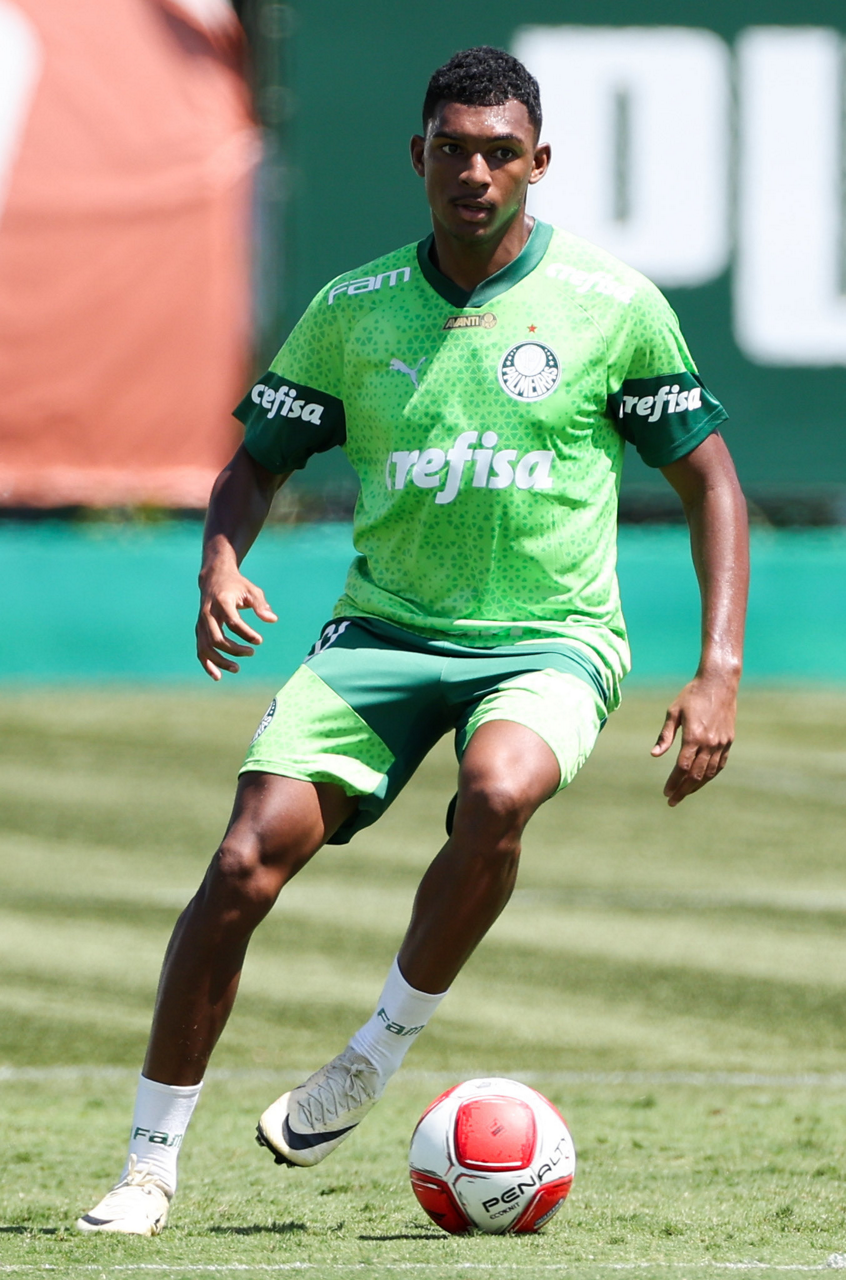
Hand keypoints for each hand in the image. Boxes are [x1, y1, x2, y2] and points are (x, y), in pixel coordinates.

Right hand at [196, 563, 277, 680]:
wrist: (213, 578)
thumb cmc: (236, 585)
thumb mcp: (251, 590)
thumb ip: (261, 605)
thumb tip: (272, 620)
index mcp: (222, 602)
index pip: (233, 622)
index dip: (247, 634)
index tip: (259, 640)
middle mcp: (208, 614)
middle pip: (216, 638)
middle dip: (234, 649)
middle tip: (251, 653)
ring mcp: (201, 623)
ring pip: (206, 647)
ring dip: (220, 661)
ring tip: (237, 668)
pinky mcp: (199, 630)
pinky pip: (200, 650)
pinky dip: (207, 664)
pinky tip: (218, 677)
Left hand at [650, 673, 737, 806]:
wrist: (719, 683)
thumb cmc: (692, 695)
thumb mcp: (673, 712)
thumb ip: (665, 736)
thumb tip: (654, 755)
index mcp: (693, 736)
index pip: (682, 767)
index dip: (673, 782)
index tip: (666, 792)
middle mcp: (709, 743)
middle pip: (695, 775)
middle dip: (683, 790)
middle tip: (672, 800)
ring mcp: (721, 743)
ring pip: (709, 773)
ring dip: (696, 786)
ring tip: (685, 793)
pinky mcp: (728, 741)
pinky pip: (720, 765)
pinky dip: (710, 775)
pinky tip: (702, 781)